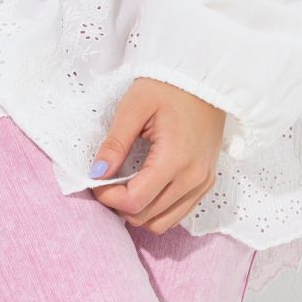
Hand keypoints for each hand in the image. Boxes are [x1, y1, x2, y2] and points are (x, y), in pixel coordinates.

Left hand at [89, 78, 225, 233]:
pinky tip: (144, 186)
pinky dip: (157, 208)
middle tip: (106, 182)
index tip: (96, 180)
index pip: (135, 202)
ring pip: (163, 222)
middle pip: (147, 217)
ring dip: (139, 211)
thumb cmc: (168, 86)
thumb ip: (115, 143)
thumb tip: (97, 173)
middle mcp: (193, 179)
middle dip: (120, 206)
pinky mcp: (206, 182)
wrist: (204, 79)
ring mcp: (202, 183)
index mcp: (175, 160)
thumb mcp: (135, 107)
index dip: (109, 198)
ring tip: (123, 186)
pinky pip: (178, 212)